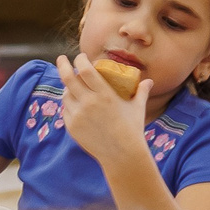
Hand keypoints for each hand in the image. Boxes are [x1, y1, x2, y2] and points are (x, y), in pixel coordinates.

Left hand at [57, 52, 151, 171]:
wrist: (121, 154)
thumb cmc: (132, 129)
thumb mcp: (137, 107)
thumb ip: (141, 91)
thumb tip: (148, 80)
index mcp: (105, 95)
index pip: (86, 70)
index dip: (80, 60)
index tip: (80, 56)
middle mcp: (88, 103)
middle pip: (68, 78)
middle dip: (63, 65)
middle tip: (61, 59)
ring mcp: (77, 115)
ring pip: (65, 94)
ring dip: (67, 86)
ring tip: (71, 84)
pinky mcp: (71, 126)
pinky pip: (65, 109)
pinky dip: (68, 103)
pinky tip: (72, 101)